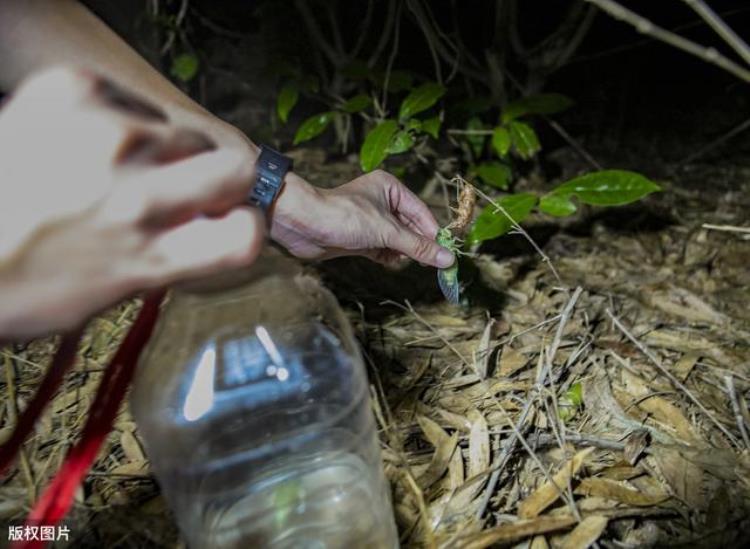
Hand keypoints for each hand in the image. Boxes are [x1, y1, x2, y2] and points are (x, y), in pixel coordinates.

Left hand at [0, 67, 263, 338]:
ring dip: (169, 151)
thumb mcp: (106, 296)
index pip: (246, 234)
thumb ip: (167, 260)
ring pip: (187, 133)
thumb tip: (209, 224)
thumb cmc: (14, 281)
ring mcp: (107, 136)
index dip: (244, 228)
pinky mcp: (75, 91)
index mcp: (145, 257)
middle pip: (237, 168)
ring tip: (118, 167)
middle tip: (184, 191)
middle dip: (221, 182)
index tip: (229, 224)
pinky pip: (137, 101)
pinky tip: (87, 142)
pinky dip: (125, 120)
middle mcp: (135, 195)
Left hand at [270, 170, 454, 267]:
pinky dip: (388, 257)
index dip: (433, 234)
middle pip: (411, 227)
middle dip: (418, 245)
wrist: (303, 225)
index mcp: (390, 188)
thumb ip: (417, 246)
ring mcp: (370, 221)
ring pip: (397, 240)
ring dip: (403, 253)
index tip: (446, 254)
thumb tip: (447, 259)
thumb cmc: (343, 217)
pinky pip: (383, 250)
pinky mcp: (360, 238)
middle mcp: (382, 202)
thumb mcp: (386, 231)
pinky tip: (391, 262)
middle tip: (434, 264)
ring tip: (406, 261)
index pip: (421, 213)